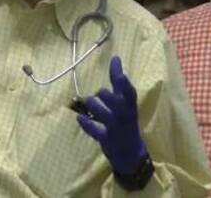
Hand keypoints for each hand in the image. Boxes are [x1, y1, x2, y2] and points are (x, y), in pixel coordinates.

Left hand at [77, 56, 147, 175]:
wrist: (131, 153)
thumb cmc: (126, 120)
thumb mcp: (126, 102)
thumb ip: (119, 82)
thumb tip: (115, 58)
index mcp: (130, 105)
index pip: (129, 92)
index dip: (123, 81)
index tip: (118, 68)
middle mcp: (124, 116)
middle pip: (114, 100)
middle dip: (104, 95)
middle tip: (100, 94)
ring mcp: (115, 128)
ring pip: (102, 113)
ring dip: (93, 106)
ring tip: (89, 104)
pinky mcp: (106, 139)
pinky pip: (94, 129)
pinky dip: (85, 123)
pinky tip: (79, 117)